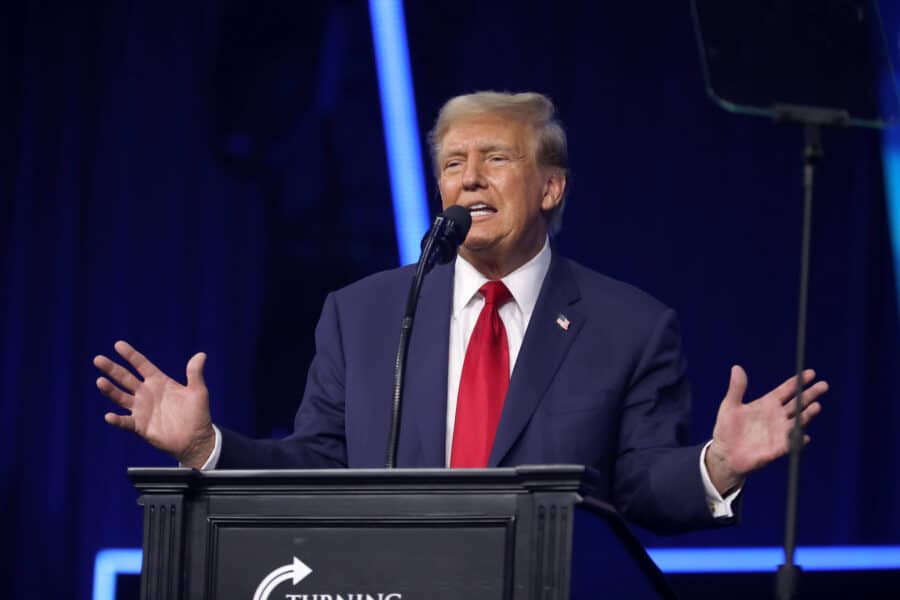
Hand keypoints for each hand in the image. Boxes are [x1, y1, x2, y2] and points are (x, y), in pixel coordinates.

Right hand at [94, 340, 215, 468]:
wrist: (196, 439)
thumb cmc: (197, 414)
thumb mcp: (198, 391)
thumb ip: (195, 373)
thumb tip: (201, 355)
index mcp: (159, 382)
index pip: (141, 365)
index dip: (130, 355)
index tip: (118, 345)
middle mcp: (146, 393)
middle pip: (125, 378)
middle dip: (112, 369)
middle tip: (98, 359)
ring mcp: (141, 409)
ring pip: (121, 397)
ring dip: (110, 390)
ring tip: (100, 381)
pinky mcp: (140, 426)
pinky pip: (125, 422)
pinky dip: (117, 420)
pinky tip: (109, 416)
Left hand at [705, 365, 826, 494]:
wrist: (725, 454)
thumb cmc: (727, 429)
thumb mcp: (730, 406)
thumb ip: (737, 388)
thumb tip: (736, 367)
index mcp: (767, 404)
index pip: (786, 390)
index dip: (798, 382)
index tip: (810, 373)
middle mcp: (777, 417)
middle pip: (798, 403)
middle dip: (810, 394)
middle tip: (823, 385)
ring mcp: (780, 432)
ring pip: (798, 421)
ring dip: (807, 414)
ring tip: (816, 406)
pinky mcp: (778, 448)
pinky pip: (792, 443)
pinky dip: (798, 439)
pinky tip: (804, 436)